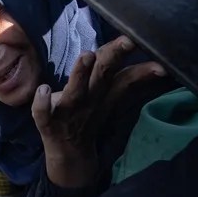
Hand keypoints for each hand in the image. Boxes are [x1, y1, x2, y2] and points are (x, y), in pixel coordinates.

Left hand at [32, 36, 164, 187]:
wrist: (69, 155)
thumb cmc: (87, 117)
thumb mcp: (109, 99)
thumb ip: (124, 76)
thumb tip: (150, 57)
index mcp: (103, 94)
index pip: (123, 77)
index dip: (140, 68)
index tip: (155, 56)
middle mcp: (89, 100)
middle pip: (103, 76)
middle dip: (112, 58)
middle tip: (126, 41)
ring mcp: (68, 113)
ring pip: (76, 91)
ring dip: (81, 74)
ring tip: (87, 55)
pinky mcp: (48, 124)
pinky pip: (42, 114)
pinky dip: (42, 103)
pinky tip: (43, 89)